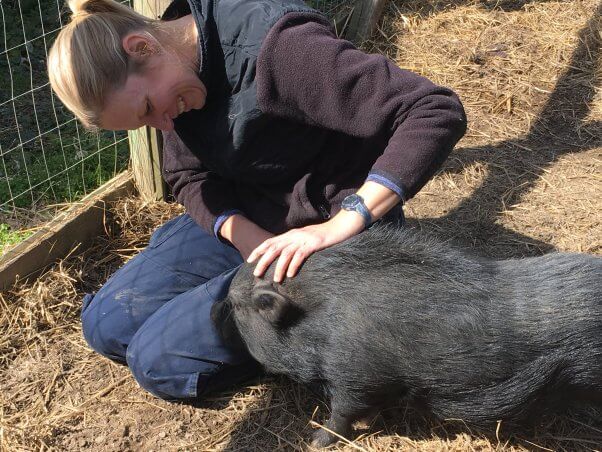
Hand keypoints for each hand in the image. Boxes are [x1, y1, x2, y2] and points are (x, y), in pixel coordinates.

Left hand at [247, 214, 363, 282]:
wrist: (341, 227)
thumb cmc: (324, 236)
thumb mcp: (305, 239)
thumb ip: (295, 246)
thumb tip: (285, 258)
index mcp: (291, 235)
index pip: (271, 241)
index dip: (259, 250)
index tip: (249, 260)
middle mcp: (295, 236)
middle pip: (274, 248)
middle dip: (263, 260)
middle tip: (256, 273)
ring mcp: (304, 239)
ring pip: (286, 253)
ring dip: (279, 267)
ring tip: (276, 279)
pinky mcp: (314, 244)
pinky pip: (300, 255)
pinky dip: (294, 265)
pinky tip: (291, 274)